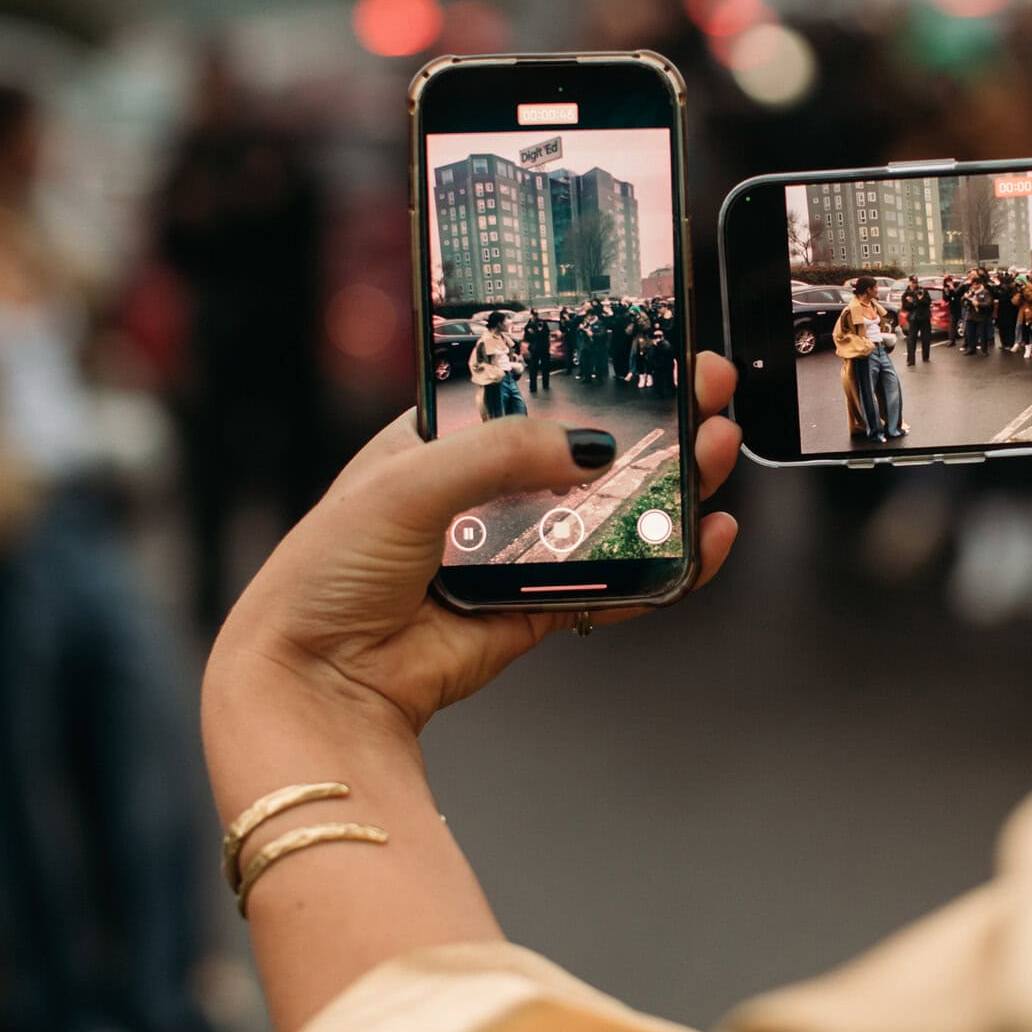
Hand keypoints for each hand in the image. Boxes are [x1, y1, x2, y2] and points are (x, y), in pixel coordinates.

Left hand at [209, 352, 743, 737]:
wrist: (316, 682)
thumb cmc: (327, 573)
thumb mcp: (407, 483)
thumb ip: (502, 453)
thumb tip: (591, 444)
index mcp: (441, 441)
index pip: (532, 391)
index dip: (594, 371)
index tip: (655, 349)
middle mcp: (482, 492)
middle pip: (587, 449)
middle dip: (655, 423)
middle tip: (709, 394)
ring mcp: (512, 552)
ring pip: (609, 514)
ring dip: (668, 487)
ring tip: (715, 457)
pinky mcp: (535, 610)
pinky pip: (610, 585)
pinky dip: (661, 568)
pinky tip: (702, 542)